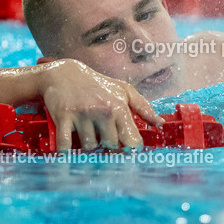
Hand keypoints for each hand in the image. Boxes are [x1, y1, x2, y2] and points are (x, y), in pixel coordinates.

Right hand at [39, 59, 162, 150]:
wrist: (64, 74)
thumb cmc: (97, 85)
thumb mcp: (123, 90)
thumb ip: (143, 107)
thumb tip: (160, 124)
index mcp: (119, 106)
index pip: (132, 141)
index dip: (129, 149)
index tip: (125, 150)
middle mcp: (102, 110)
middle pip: (110, 146)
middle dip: (106, 144)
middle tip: (101, 135)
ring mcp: (82, 114)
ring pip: (89, 147)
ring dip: (87, 145)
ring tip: (86, 133)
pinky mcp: (63, 117)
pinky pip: (65, 145)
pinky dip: (65, 150)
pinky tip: (67, 146)